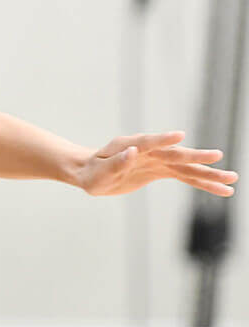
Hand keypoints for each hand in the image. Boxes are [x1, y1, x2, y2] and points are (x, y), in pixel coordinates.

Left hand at [78, 131, 237, 196]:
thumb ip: (115, 163)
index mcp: (129, 145)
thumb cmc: (92, 173)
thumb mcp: (98, 173)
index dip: (163, 139)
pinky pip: (185, 177)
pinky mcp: (162, 171)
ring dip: (208, 173)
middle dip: (195, 156)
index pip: (148, 142)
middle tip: (217, 156)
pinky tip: (222, 190)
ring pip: (186, 167)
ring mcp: (157, 160)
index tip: (180, 136)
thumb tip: (132, 151)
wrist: (92, 172)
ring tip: (232, 179)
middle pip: (175, 154)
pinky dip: (202, 183)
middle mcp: (148, 150)